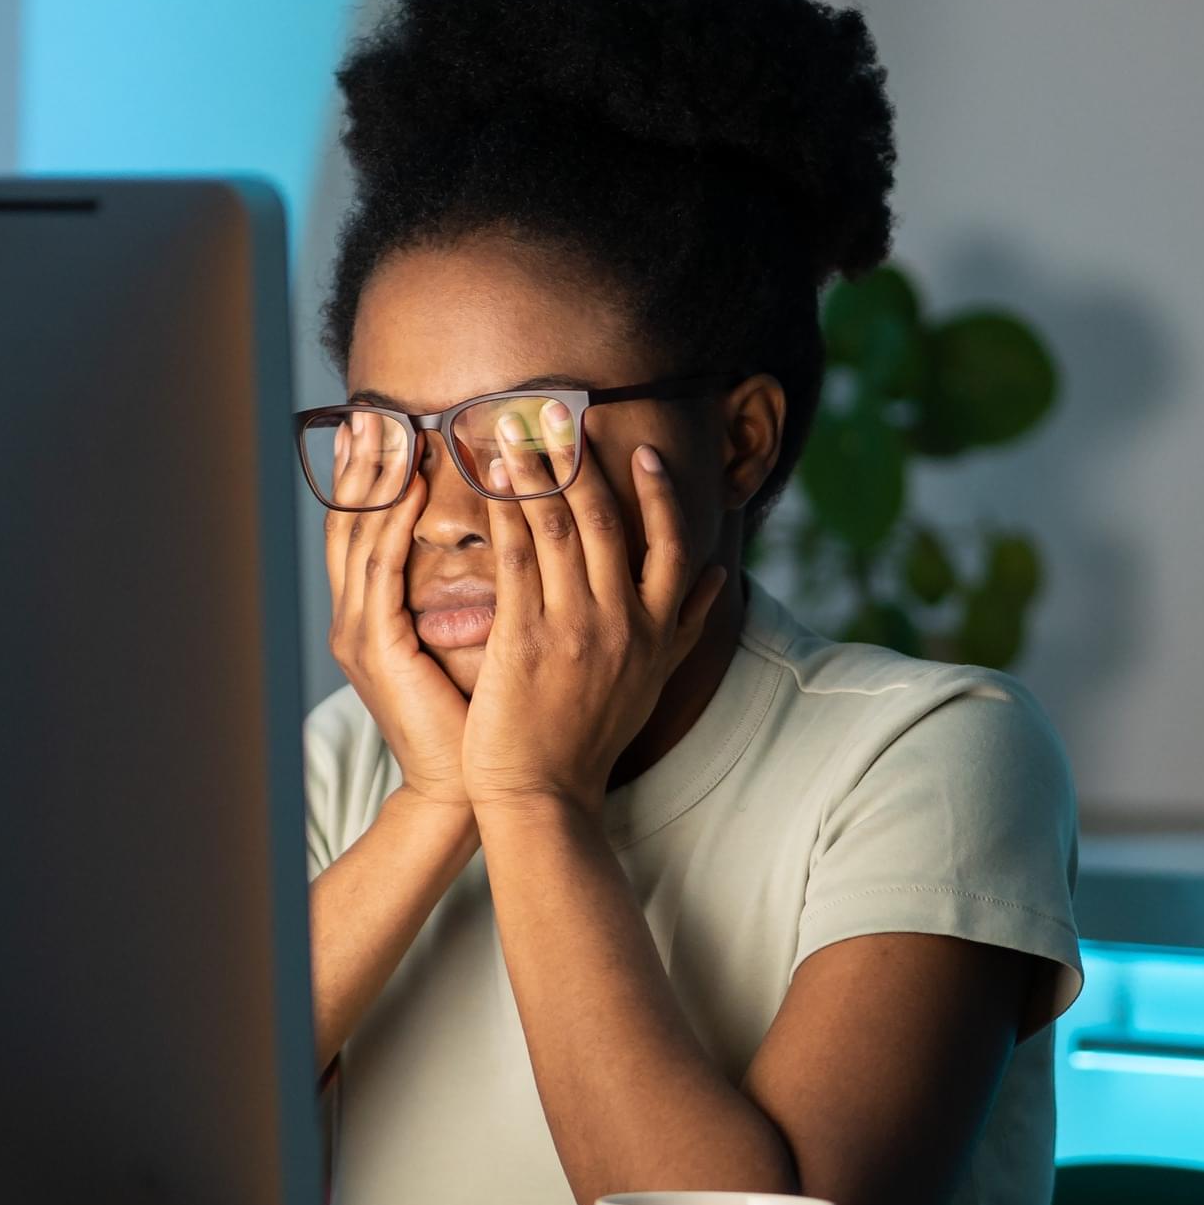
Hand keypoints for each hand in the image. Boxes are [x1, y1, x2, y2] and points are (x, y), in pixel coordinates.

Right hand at [323, 416, 471, 812]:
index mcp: (374, 617)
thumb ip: (474, 591)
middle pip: (349, 522)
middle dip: (360, 465)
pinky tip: (411, 489)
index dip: (369, 477)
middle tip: (371, 410)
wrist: (465, 787)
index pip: (365, 530)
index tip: (380, 426)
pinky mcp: (377, 649)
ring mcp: (360, 633)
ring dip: (375, 480)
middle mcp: (356, 619)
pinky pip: (381, 573)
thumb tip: (508, 540)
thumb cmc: (477, 720)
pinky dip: (394, 527)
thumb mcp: (473, 642)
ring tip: (390, 429)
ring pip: (359, 537)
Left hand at [461, 404, 724, 816]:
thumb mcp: (654, 681)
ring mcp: (574, 626)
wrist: (544, 794)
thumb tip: (716, 578)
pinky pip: (514, 555)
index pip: (670, 545)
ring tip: (511, 427)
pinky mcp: (524, 635)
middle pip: (604, 519)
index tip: (643, 451)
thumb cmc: (592, 737)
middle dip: (579, 458)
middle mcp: (623, 622)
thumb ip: (686, 626)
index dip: (658, 494)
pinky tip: (487, 480)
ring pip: (555, 525)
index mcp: (657, 631)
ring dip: (533, 468)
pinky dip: (502, 510)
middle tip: (559, 409)